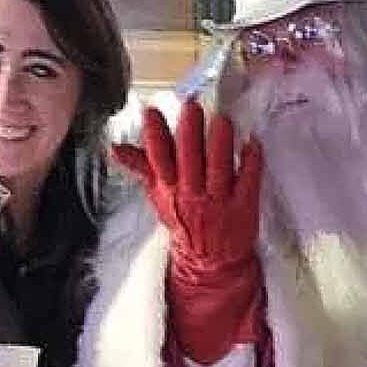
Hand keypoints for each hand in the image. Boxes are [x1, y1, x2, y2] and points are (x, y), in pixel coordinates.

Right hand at [111, 101, 263, 277]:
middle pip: (190, 160)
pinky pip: (249, 180)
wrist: (209, 261)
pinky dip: (251, 161)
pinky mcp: (244, 206)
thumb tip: (114, 147)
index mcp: (170, 189)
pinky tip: (252, 143)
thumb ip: (142, 167)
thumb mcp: (159, 196)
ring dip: (221, 143)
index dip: (154, 136)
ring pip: (219, 168)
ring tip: (222, 120)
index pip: (158, 159)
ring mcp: (219, 201)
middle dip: (190, 132)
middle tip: (192, 106)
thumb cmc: (184, 219)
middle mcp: (192, 194)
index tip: (152, 112)